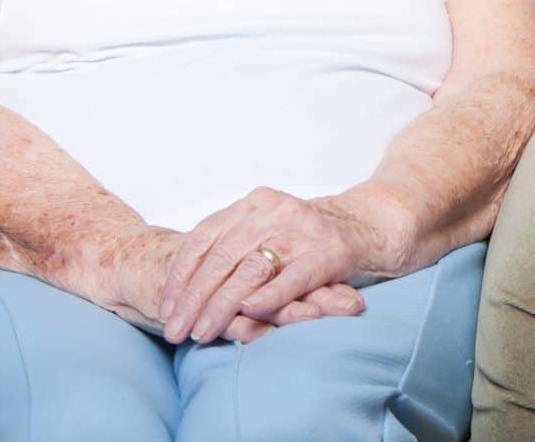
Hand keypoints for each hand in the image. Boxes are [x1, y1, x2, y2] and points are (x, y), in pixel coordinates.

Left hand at [160, 187, 377, 344]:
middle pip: (222, 257)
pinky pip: (294, 277)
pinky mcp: (329, 252)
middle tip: (175, 331)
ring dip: (222, 306)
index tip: (167, 307)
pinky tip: (250, 312)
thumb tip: (180, 288)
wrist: (367, 227)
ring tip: (202, 333)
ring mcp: (303, 229)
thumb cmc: (306, 240)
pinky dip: (271, 295)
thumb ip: (232, 247)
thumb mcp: (265, 230)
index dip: (181, 275)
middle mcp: (275, 210)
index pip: (204, 237)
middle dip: (194, 299)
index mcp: (254, 202)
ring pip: (251, 269)